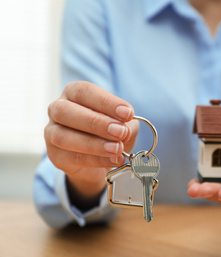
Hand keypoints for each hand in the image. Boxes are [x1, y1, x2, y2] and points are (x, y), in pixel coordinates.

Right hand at [44, 81, 138, 208]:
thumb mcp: (124, 123)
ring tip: (117, 149)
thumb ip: (126, 124)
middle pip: (65, 111)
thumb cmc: (111, 132)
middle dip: (96, 122)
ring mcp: (51, 133)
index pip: (84, 91)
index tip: (127, 113)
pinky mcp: (55, 156)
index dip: (106, 102)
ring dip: (94, 144)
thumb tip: (124, 130)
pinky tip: (114, 160)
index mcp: (73, 93)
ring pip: (63, 136)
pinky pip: (71, 157)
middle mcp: (57, 109)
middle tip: (120, 132)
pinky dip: (96, 160)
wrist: (101, 160)